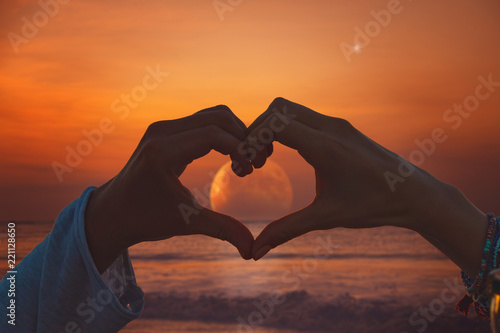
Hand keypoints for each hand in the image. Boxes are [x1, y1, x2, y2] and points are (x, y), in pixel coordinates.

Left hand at [85, 106, 254, 272]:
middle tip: (254, 163)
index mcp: (162, 152)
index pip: (214, 134)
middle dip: (242, 137)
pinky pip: (202, 121)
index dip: (240, 149)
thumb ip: (222, 229)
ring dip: (234, 133)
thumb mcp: (186, 223)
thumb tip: (252, 251)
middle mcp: (162, 132)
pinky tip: (230, 156)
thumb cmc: (146, 220)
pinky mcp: (166, 130)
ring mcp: (163, 128)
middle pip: (217, 117)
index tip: (250, 171)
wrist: (113, 213)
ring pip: (212, 115)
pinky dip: (222, 133)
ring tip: (244, 160)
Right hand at [247, 98, 486, 275]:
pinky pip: (304, 117)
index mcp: (325, 146)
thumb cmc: (373, 205)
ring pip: (290, 109)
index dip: (251, 139)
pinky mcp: (340, 128)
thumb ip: (286, 230)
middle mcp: (330, 127)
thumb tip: (254, 252)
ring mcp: (337, 124)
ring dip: (272, 129)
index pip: (274, 123)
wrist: (413, 193)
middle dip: (257, 130)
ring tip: (267, 159)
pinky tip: (288, 154)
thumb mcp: (326, 217)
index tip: (247, 165)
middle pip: (277, 108)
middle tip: (255, 162)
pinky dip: (287, 129)